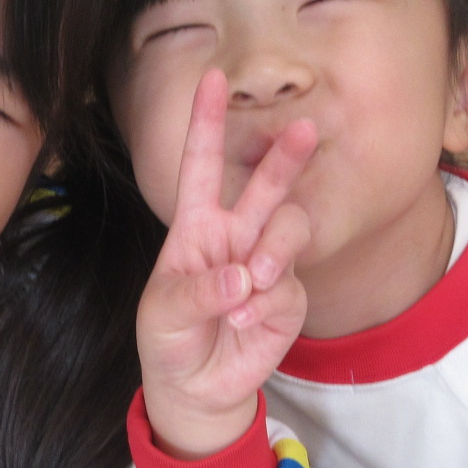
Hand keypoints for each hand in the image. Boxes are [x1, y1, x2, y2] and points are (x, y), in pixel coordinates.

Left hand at [137, 69, 317, 458]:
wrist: (195, 388)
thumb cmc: (170, 339)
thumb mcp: (164, 313)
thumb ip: (200, 292)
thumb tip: (244, 279)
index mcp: (196, 228)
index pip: (201, 166)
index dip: (205, 122)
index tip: (211, 78)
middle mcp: (235, 237)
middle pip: (266, 185)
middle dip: (285, 158)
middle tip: (303, 132)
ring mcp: (266, 266)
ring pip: (289, 231)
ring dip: (276, 252)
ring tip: (255, 283)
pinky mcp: (287, 299)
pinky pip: (288, 288)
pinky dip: (266, 306)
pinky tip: (244, 324)